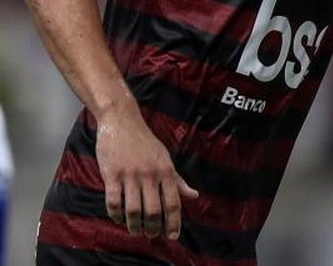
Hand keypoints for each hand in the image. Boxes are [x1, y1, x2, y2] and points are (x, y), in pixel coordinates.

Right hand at [96, 107, 198, 239]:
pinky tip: (119, 219)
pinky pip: (113, 201)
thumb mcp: (165, 159)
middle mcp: (150, 174)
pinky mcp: (112, 174)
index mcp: (166, 171)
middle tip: (152, 235)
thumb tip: (194, 196)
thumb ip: (177, 180)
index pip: (173, 202)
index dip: (174, 222)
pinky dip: (116, 214)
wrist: (122, 122)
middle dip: (153, 227)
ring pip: (133, 209)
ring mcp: (130, 174)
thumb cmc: (145, 142)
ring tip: (136, 231)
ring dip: (135, 225)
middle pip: (154, 210)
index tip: (172, 236)